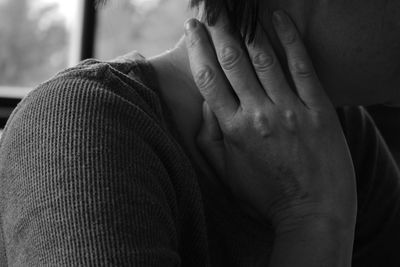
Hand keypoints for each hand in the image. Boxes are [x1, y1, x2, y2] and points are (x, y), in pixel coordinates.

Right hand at [184, 10, 356, 233]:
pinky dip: (290, 39)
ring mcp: (289, 110)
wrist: (313, 211)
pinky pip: (302, 66)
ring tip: (237, 9)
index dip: (198, 49)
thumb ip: (209, 141)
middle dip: (218, 28)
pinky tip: (278, 18)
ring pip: (263, 58)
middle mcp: (257, 114)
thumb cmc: (267, 196)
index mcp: (233, 129)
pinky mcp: (317, 109)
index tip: (192, 28)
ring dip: (247, 29)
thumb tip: (205, 107)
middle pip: (232, 61)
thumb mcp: (227, 175)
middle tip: (211, 6)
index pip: (209, 79)